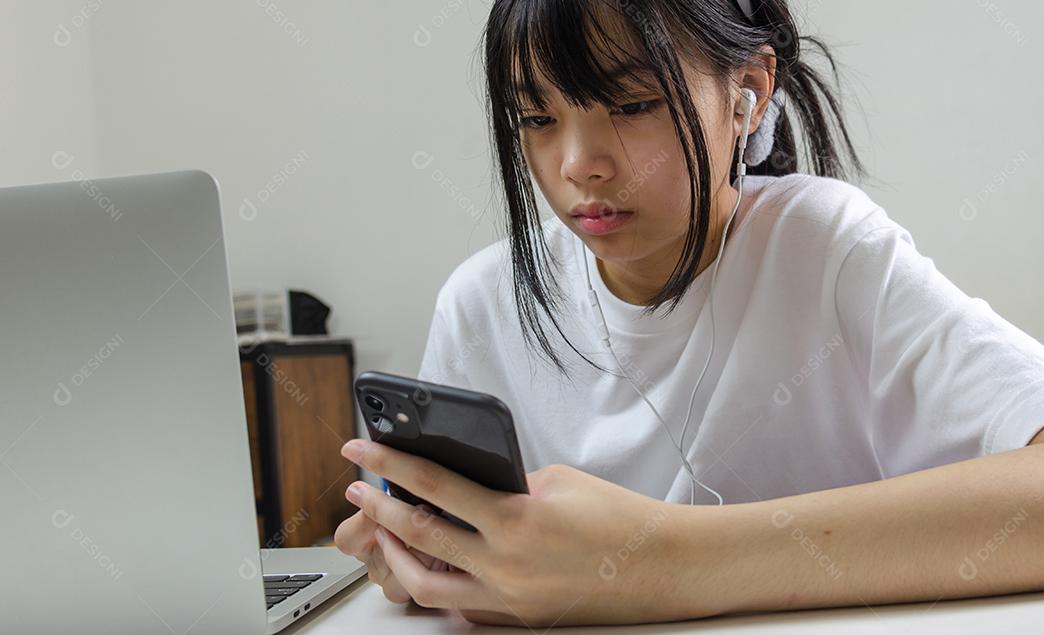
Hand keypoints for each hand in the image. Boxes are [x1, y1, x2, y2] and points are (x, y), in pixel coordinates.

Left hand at [333, 438, 699, 626]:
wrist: (662, 567)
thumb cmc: (618, 517)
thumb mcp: (557, 482)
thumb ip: (505, 484)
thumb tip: (465, 486)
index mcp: (514, 519)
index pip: (432, 484)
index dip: (388, 463)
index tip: (359, 450)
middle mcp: (504, 565)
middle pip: (417, 535)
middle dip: (377, 508)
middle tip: (357, 489)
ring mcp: (508, 599)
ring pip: (425, 585)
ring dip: (397, 555)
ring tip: (386, 530)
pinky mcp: (517, 618)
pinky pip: (461, 606)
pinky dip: (439, 584)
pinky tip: (432, 564)